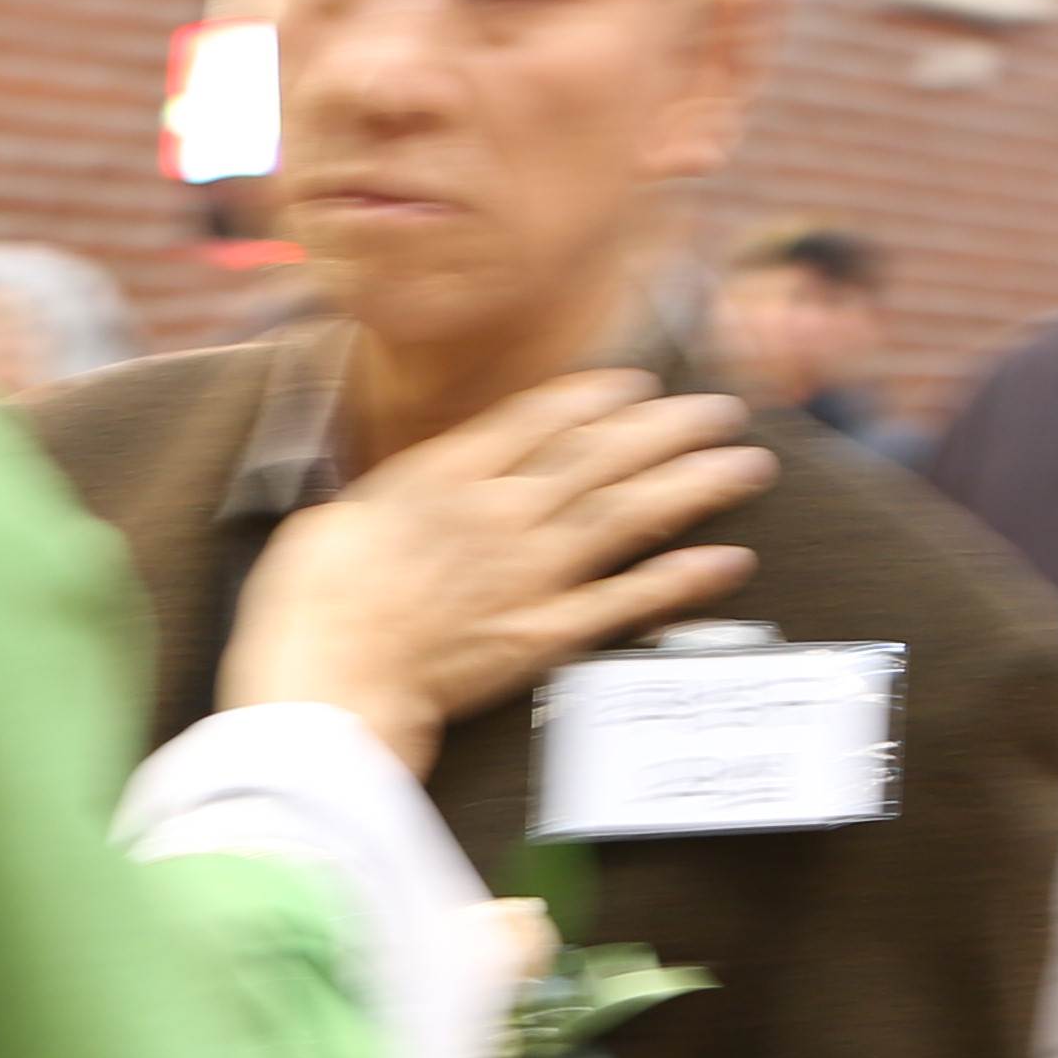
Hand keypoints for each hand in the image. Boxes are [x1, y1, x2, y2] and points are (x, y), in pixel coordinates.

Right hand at [223, 372, 773, 773]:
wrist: (325, 673)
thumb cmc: (310, 600)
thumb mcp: (338, 514)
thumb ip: (399, 495)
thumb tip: (418, 486)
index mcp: (447, 472)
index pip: (541, 418)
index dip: (598, 396)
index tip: (638, 384)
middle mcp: (501, 509)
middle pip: (602, 453)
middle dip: (668, 426)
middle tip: (721, 409)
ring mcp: (529, 571)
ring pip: (628, 511)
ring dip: (694, 484)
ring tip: (747, 465)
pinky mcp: (544, 633)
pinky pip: (627, 599)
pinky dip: (681, 577)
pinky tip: (728, 558)